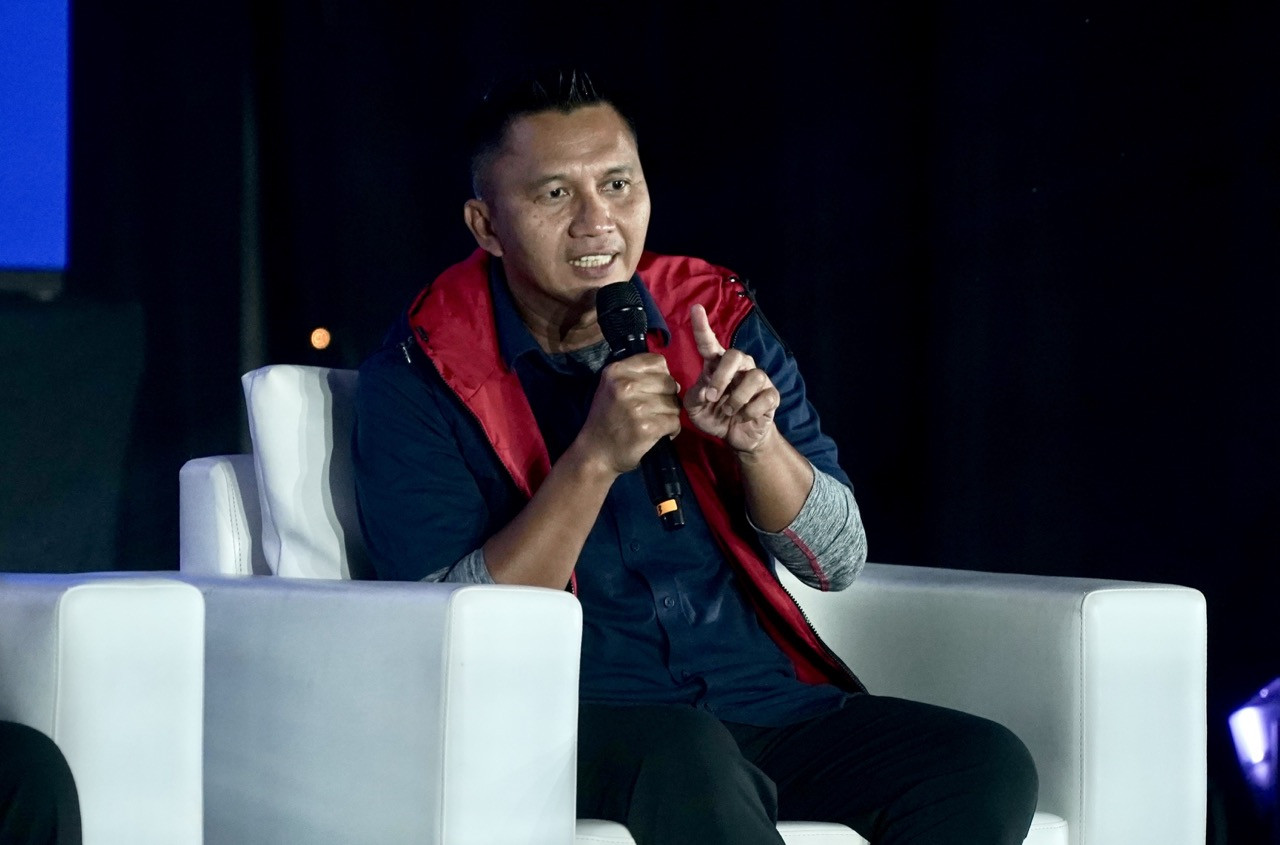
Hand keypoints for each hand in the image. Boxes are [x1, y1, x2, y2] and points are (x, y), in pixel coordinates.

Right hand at [575, 353, 681, 475]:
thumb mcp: (612, 387)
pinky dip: (671, 430)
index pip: (658, 362)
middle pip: (668, 383)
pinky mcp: (647, 427)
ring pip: (674, 404)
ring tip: (654, 423)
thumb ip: (638, 376)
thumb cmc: (606, 418)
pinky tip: (659, 434)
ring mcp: (636, 406)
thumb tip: (676, 383)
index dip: (661, 376)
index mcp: (616, 370)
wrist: (595, 453)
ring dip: (669, 415)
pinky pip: (674, 422)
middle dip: (667, 397)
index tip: (652, 390)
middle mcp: (625, 385)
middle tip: (653, 411)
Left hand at [684, 304, 779, 453]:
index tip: (696, 309)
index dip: (702, 326)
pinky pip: (765, 397)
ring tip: (728, 411)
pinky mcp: (771, 395)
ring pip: (754, 376)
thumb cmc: (714, 416)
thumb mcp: (695, 410)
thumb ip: (694, 398)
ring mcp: (757, 379)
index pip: (709, 343)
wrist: (737, 437)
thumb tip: (705, 390)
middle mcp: (739, 367)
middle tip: (712, 396)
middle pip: (735, 355)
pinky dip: (751, 410)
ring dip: (737, 398)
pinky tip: (744, 417)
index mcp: (716, 365)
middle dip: (722, 376)